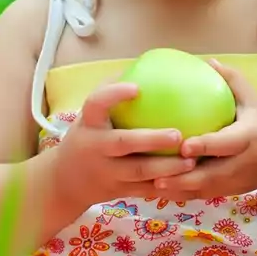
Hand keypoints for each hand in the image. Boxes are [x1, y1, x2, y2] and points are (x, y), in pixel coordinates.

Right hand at [48, 81, 198, 205]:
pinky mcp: (118, 191)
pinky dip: (167, 186)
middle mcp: (95, 148)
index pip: (96, 105)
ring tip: (191, 160)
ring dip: (167, 167)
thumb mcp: (89, 116)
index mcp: (88, 125)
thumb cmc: (87, 138)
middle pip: (123, 144)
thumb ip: (110, 92)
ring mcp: (106, 173)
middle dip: (152, 140)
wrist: (65, 182)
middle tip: (178, 134)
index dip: (114, 96)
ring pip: (138, 172)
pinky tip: (188, 180)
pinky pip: (145, 190)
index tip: (136, 88)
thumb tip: (142, 64)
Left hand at [159, 60, 256, 197]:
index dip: (206, 146)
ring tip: (149, 185)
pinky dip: (179, 196)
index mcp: (248, 139)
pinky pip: (199, 197)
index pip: (226, 144)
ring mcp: (233, 183)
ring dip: (177, 190)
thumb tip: (208, 61)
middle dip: (184, 177)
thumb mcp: (254, 101)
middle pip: (210, 175)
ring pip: (202, 190)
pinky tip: (154, 192)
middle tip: (156, 173)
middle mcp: (240, 165)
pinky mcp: (225, 193)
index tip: (184, 145)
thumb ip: (234, 81)